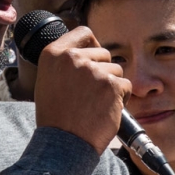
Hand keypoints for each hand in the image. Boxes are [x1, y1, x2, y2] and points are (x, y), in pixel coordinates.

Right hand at [33, 26, 129, 153]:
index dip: (92, 45)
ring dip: (112, 86)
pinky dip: (121, 98)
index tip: (94, 58)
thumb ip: (66, 62)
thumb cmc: (56, 115)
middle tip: (90, 93)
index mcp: (53, 53)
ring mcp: (92, 70)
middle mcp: (72, 57)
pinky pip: (125, 85)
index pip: (83, 32)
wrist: (63, 142)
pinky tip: (105, 110)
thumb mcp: (49, 79)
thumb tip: (88, 52)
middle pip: (104, 53)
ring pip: (116, 70)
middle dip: (103, 71)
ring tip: (95, 104)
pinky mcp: (111, 84)